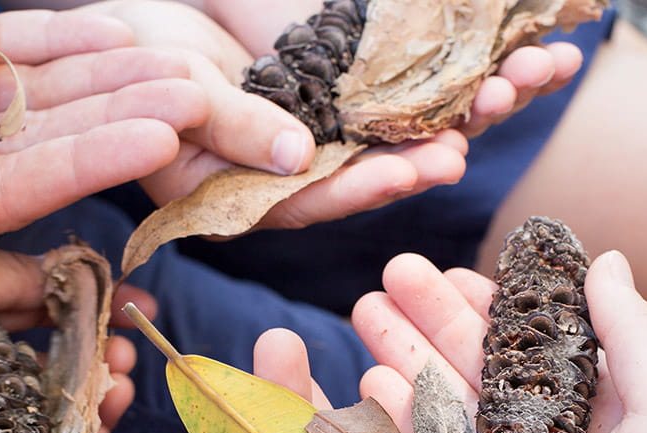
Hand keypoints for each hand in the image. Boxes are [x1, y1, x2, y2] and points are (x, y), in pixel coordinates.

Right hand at [0, 1, 209, 239]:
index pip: (11, 190)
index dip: (84, 165)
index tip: (155, 142)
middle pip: (47, 144)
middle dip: (124, 120)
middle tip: (200, 100)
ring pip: (43, 92)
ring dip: (111, 76)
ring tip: (183, 65)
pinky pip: (13, 44)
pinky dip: (62, 34)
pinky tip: (119, 28)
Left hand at [0, 232, 142, 432]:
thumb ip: (15, 278)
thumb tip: (79, 273)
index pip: (50, 322)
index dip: (96, 321)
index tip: (138, 316)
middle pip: (55, 379)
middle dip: (99, 370)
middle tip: (124, 363)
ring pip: (44, 429)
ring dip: (87, 414)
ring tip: (112, 394)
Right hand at [88, 0, 581, 229]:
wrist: (138, 15)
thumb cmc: (132, 61)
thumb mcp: (174, 91)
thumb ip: (232, 128)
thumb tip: (298, 158)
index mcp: (251, 195)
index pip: (314, 201)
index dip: (363, 187)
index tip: (411, 170)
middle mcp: (298, 170)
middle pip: (369, 172)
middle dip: (422, 155)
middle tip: (466, 145)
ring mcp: (326, 126)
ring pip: (401, 127)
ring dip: (459, 109)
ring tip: (512, 91)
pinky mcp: (347, 83)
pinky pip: (406, 82)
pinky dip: (457, 69)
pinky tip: (515, 59)